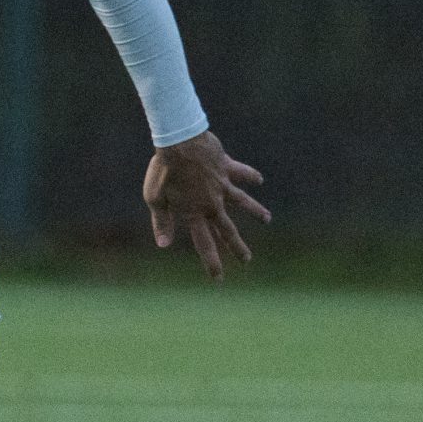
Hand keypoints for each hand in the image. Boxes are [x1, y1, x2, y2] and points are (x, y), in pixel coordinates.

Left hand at [142, 131, 267, 281]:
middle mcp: (212, 203)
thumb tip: (163, 245)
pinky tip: (259, 179)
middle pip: (227, 229)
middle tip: (246, 260)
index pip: (204, 243)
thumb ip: (162, 222)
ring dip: (256, 211)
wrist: (179, 143)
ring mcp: (222, 185)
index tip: (219, 278)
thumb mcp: (155, 199)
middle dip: (237, 247)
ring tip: (268, 219)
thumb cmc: (163, 171)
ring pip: (243, 202)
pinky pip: (242, 173)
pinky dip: (250, 175)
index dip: (212, 262)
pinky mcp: (226, 168)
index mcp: (194, 212)